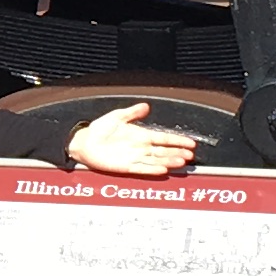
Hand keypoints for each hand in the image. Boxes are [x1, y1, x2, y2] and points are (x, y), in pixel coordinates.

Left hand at [66, 102, 202, 179]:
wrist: (84, 142)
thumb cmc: (99, 130)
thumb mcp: (116, 116)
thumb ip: (132, 112)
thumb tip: (146, 106)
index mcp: (140, 135)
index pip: (163, 138)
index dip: (177, 140)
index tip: (190, 142)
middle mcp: (140, 147)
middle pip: (164, 151)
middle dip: (178, 152)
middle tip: (191, 155)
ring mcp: (135, 158)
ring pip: (156, 160)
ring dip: (169, 161)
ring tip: (182, 162)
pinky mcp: (126, 167)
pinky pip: (142, 169)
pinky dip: (153, 169)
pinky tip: (163, 169)